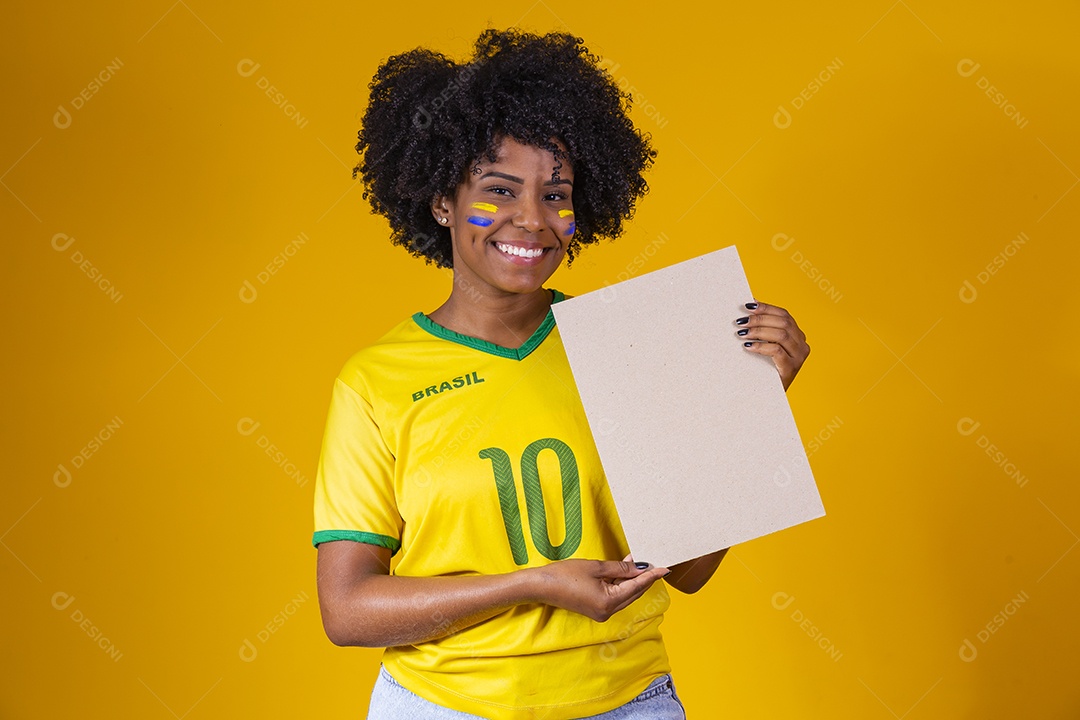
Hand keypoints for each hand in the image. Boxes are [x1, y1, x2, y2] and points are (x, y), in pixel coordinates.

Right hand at [530, 554, 668, 622]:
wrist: (541, 586)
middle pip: (632, 593)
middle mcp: (607, 611)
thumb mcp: (596, 567)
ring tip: (635, 561)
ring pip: (624, 595)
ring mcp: (601, 612)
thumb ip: (620, 568)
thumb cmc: (565, 575)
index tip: (664, 568)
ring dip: (630, 580)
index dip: (651, 576)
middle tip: (652, 562)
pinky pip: (614, 596)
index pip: (636, 587)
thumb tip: (639, 568)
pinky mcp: (595, 609)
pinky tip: (622, 571)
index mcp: (609, 602)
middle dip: (642, 578)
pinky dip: (619, 584)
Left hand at [736, 301, 809, 389]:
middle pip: (783, 322)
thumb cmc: (765, 369)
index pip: (785, 314)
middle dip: (760, 319)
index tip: (749, 306)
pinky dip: (761, 346)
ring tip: (742, 333)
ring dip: (759, 330)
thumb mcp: (767, 346)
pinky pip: (777, 351)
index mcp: (798, 336)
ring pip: (781, 334)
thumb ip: (765, 329)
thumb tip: (750, 305)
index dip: (767, 308)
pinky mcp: (791, 368)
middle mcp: (802, 345)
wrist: (770, 397)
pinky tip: (747, 346)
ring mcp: (799, 357)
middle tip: (741, 321)